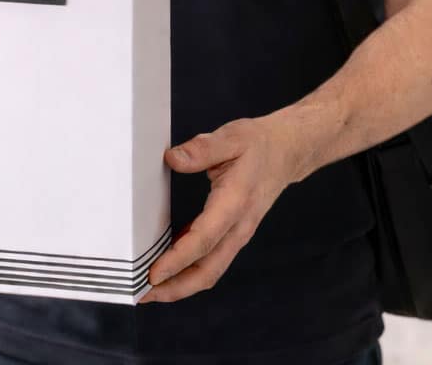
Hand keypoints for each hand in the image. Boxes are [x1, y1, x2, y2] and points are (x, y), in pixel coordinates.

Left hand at [139, 113, 300, 303]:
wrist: (287, 152)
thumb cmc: (259, 144)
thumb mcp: (231, 137)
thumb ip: (202, 149)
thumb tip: (173, 159)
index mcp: (235, 202)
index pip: (204, 239)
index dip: (178, 260)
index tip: (153, 273)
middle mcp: (238, 225)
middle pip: (208, 269)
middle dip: (175, 287)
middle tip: (143, 294)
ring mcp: (238, 233)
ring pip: (210, 270)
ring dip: (181, 284)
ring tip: (151, 288)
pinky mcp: (234, 232)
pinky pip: (212, 259)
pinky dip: (189, 269)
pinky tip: (170, 267)